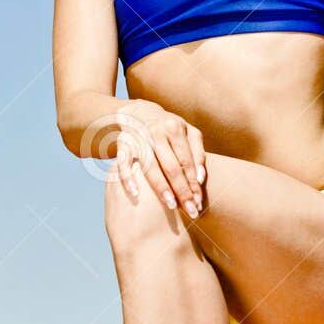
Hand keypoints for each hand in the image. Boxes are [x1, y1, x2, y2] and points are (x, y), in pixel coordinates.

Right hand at [113, 99, 205, 216]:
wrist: (138, 113)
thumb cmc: (169, 129)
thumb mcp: (188, 133)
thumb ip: (198, 153)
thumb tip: (201, 179)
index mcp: (175, 129)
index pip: (187, 161)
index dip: (194, 183)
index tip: (199, 202)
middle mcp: (156, 132)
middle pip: (172, 167)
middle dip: (182, 191)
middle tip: (190, 211)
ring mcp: (138, 138)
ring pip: (151, 167)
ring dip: (162, 188)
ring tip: (172, 206)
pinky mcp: (123, 145)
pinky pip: (124, 164)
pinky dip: (128, 178)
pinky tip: (136, 194)